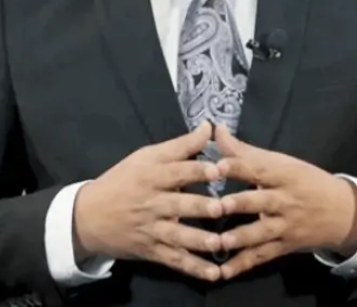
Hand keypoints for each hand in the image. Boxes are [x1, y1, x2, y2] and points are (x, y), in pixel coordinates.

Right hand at [73, 121, 224, 281]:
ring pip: (178, 236)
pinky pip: (175, 261)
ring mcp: (152, 230)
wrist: (88, 216)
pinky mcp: (152, 251)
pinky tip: (213, 274)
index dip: (198, 170)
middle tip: (222, 207)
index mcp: (152, 176)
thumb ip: (180, 145)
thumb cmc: (123, 179)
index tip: (220, 169)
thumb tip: (209, 127)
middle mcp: (152, 203)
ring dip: (199, 241)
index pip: (177, 171)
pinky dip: (194, 268)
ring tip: (219, 243)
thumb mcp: (146, 156)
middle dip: (200, 207)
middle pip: (179, 205)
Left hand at [214, 126, 356, 279]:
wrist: (343, 212)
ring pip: (262, 232)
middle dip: (240, 204)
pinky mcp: (284, 246)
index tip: (218, 166)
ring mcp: (285, 226)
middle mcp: (285, 200)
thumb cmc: (306, 180)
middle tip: (217, 206)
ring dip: (240, 237)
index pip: (259, 168)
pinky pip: (262, 256)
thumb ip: (245, 150)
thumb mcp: (281, 162)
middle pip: (261, 201)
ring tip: (219, 241)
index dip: (239, 166)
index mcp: (284, 174)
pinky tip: (223, 272)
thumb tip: (215, 130)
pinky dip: (243, 264)